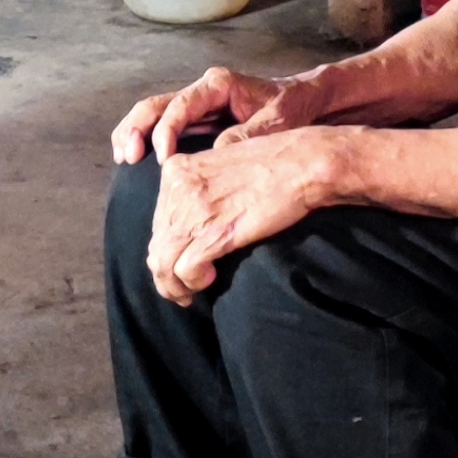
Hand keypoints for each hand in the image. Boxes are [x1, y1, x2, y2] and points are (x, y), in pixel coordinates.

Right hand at [110, 67, 284, 164]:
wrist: (305, 101)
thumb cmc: (293, 107)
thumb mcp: (278, 120)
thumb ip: (249, 134)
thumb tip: (216, 153)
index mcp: (218, 84)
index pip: (181, 104)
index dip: (166, 130)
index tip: (162, 159)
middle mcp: (202, 91)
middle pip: (156, 104)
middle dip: (137, 128)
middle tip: (127, 156)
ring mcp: (197, 105)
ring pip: (154, 113)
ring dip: (133, 132)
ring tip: (122, 157)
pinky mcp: (198, 120)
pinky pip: (164, 126)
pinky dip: (146, 139)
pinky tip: (134, 158)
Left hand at [146, 130, 332, 303]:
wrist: (302, 163)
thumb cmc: (272, 164)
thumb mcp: (220, 166)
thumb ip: (198, 189)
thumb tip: (188, 225)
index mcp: (175, 171)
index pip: (157, 222)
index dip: (168, 248)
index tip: (181, 262)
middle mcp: (177, 189)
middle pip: (156, 244)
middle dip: (166, 273)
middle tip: (183, 289)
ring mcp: (192, 211)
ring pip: (162, 263)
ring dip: (175, 285)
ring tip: (191, 293)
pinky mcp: (213, 233)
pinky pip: (184, 270)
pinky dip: (192, 283)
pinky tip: (209, 278)